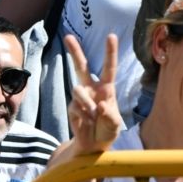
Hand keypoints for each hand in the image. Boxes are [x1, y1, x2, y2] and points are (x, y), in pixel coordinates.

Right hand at [65, 34, 122, 155]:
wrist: (93, 145)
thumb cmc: (107, 131)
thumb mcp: (115, 125)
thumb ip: (110, 116)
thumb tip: (101, 104)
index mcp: (107, 88)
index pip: (109, 67)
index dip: (110, 52)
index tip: (111, 35)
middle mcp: (92, 89)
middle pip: (81, 66)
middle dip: (74, 52)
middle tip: (67, 36)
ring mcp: (80, 97)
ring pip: (78, 89)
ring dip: (86, 103)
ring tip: (93, 115)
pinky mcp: (71, 107)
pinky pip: (75, 106)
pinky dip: (83, 114)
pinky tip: (87, 121)